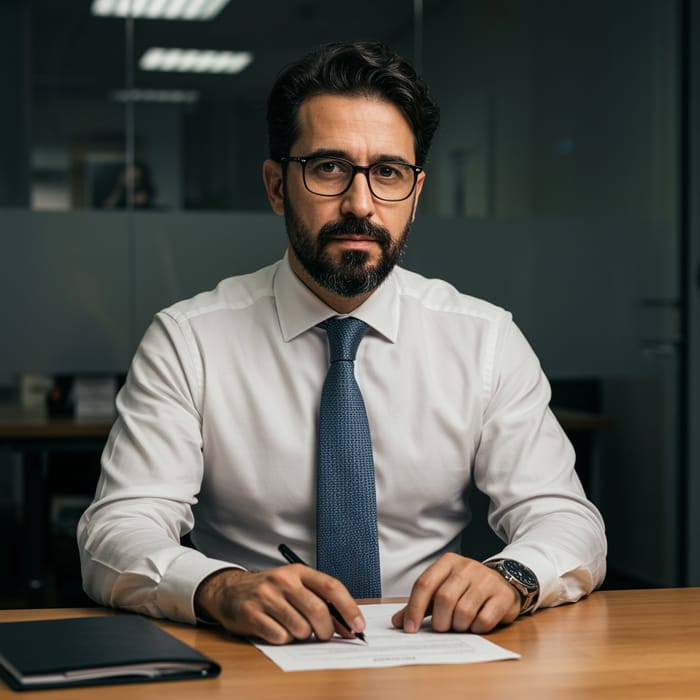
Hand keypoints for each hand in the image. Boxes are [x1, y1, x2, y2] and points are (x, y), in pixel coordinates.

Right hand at [194, 565, 365, 644]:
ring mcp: (267, 596)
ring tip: (294, 628)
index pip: (331, 586)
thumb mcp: (294, 585)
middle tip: (324, 635)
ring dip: (303, 635)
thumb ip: (319, 599)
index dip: (349, 608)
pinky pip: (280, 637)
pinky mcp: (252, 613)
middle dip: (327, 630)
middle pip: (317, 610)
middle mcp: (283, 580)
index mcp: (299, 571)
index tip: (358, 625)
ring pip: (300, 627)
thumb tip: (347, 624)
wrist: (230, 590)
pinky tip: (277, 630)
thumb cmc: (270, 591)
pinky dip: (284, 639)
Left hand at [391, 553, 520, 633]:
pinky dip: (476, 629)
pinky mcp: (502, 595)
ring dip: (459, 626)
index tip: (410, 628)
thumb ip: (421, 605)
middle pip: (444, 599)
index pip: (425, 583)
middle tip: (442, 627)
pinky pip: (484, 620)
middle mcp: (467, 567)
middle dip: (440, 621)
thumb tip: (397, 622)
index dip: (414, 608)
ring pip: (464, 611)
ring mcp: (486, 580)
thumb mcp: (442, 589)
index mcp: (447, 562)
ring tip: (460, 624)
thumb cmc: (466, 588)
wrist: (503, 581)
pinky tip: (476, 624)